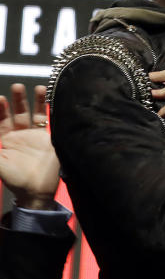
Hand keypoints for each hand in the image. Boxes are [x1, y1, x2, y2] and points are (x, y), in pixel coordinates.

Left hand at [0, 85, 60, 208]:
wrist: (38, 191)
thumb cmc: (14, 179)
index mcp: (3, 140)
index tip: (0, 99)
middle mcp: (17, 135)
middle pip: (14, 113)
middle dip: (15, 100)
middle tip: (16, 87)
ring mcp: (32, 135)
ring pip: (31, 113)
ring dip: (31, 101)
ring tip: (34, 88)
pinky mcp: (47, 137)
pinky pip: (46, 120)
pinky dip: (46, 109)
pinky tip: (46, 98)